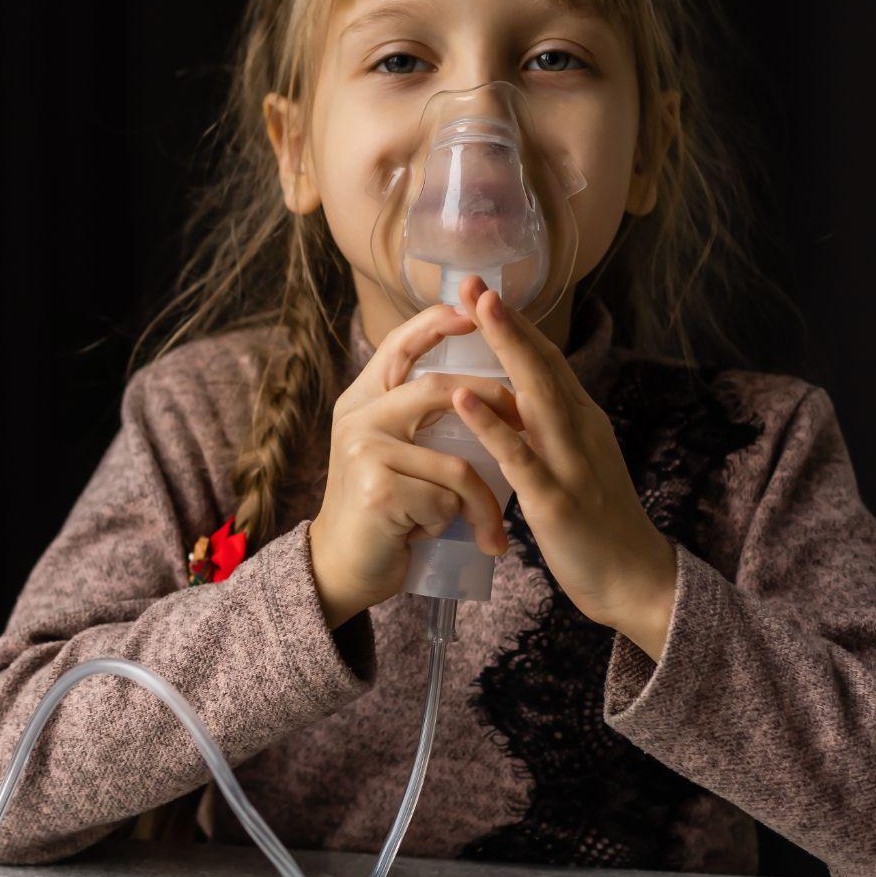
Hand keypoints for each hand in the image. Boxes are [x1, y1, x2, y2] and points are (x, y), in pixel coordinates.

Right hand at [309, 299, 525, 626]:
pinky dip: (456, 523)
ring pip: (457, 463)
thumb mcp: (393, 453)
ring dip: (481, 503)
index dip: (436, 323)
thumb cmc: (383, 513)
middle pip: (441, 391)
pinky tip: (435, 536)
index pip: (399, 346)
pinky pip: (447, 498)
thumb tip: (474, 383)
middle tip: (530, 431)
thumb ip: (414, 417)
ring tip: (487, 527)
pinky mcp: (378, 490)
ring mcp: (364, 451)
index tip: (474, 307)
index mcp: (362, 401)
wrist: (345, 569)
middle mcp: (358, 418)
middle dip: (498, 409)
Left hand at [448, 278, 677, 660]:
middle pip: (544, 364)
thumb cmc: (598, 523)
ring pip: (537, 395)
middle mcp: (580, 430)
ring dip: (506, 349)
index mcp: (582, 420)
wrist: (635, 581)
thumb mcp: (577, 462)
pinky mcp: (555, 500)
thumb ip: (552, 429)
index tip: (486, 289)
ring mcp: (571, 463)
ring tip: (477, 311)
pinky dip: (491, 424)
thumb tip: (516, 397)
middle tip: (476, 281)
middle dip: (509, 321)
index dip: (517, 325)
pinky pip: (519, 456)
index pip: (548, 361)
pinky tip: (464, 398)